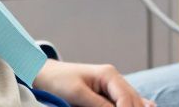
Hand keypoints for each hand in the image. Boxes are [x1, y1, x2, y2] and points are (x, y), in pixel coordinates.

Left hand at [32, 59, 154, 106]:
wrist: (45, 74)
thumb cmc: (58, 81)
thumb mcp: (77, 94)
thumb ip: (99, 105)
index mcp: (109, 75)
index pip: (126, 98)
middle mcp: (114, 78)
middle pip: (134, 100)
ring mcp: (112, 85)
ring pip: (132, 101)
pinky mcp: (107, 93)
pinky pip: (124, 102)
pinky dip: (130, 106)